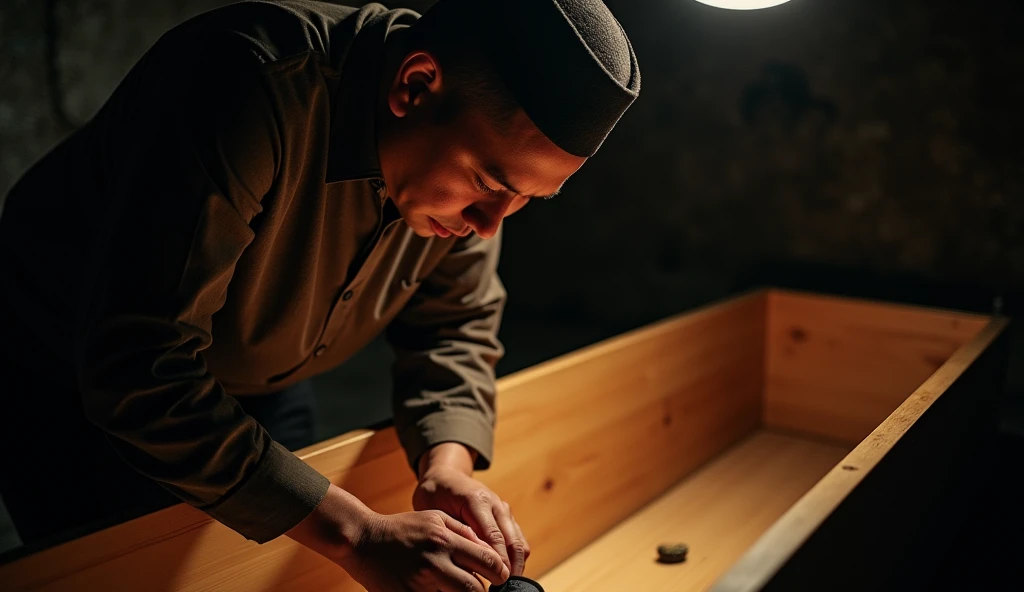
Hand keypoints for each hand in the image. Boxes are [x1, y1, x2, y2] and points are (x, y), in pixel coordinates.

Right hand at [286, 484, 508, 591]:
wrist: (363, 539)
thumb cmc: (402, 528)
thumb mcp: (435, 519)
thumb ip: (463, 531)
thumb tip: (488, 549)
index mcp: (444, 537)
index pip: (486, 560)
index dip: (500, 573)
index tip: (501, 578)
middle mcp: (435, 559)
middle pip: (475, 587)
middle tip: (487, 591)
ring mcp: (420, 580)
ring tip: (464, 591)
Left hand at [414, 444, 530, 576]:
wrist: (447, 475)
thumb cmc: (434, 493)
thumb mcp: (432, 508)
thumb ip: (449, 530)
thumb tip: (461, 557)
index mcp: (476, 500)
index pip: (493, 536)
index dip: (496, 561)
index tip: (496, 581)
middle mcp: (495, 504)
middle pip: (512, 541)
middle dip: (510, 567)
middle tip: (501, 588)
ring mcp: (503, 510)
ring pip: (519, 542)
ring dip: (515, 565)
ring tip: (503, 585)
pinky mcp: (507, 517)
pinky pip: (518, 540)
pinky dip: (514, 558)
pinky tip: (502, 574)